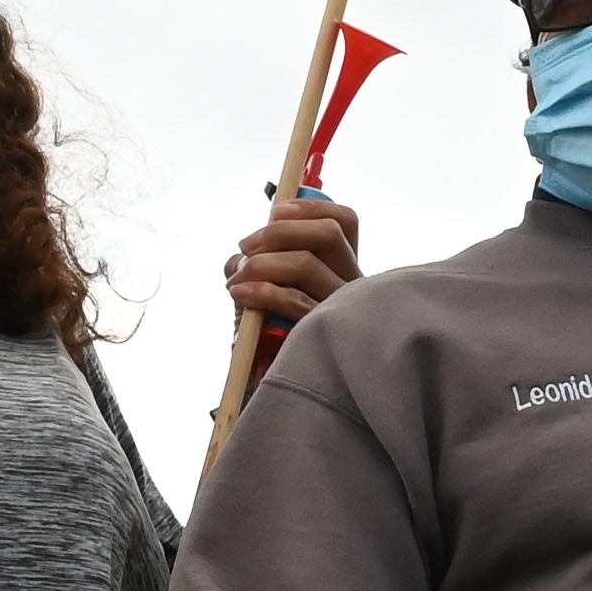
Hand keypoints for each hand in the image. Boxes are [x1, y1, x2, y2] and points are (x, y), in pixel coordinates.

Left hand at [228, 196, 362, 323]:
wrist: (278, 383)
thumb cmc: (275, 335)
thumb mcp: (267, 290)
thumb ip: (256, 264)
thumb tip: (240, 255)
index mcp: (343, 269)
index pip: (345, 222)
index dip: (310, 207)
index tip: (275, 212)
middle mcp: (353, 286)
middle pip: (328, 234)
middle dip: (278, 232)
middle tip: (245, 246)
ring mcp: (342, 309)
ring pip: (306, 263)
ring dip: (262, 263)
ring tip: (238, 279)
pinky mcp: (325, 333)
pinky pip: (294, 300)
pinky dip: (261, 291)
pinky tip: (240, 294)